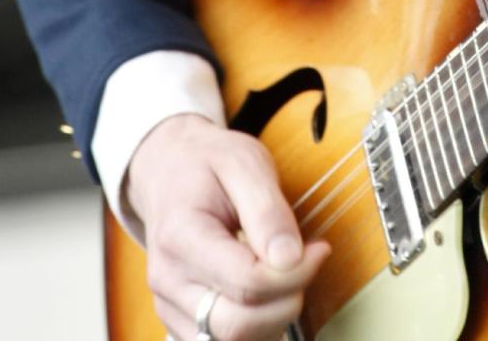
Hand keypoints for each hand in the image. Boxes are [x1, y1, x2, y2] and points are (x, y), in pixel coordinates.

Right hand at [125, 113, 329, 340]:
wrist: (170, 170)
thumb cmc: (208, 163)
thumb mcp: (245, 163)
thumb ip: (267, 210)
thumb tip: (290, 259)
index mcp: (181, 236)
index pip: (246, 281)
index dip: (295, 273)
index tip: (319, 249)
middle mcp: (168, 279)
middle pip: (237, 324)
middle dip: (287, 301)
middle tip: (307, 264)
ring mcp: (169, 304)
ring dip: (272, 318)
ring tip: (286, 276)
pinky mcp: (178, 318)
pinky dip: (253, 326)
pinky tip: (267, 295)